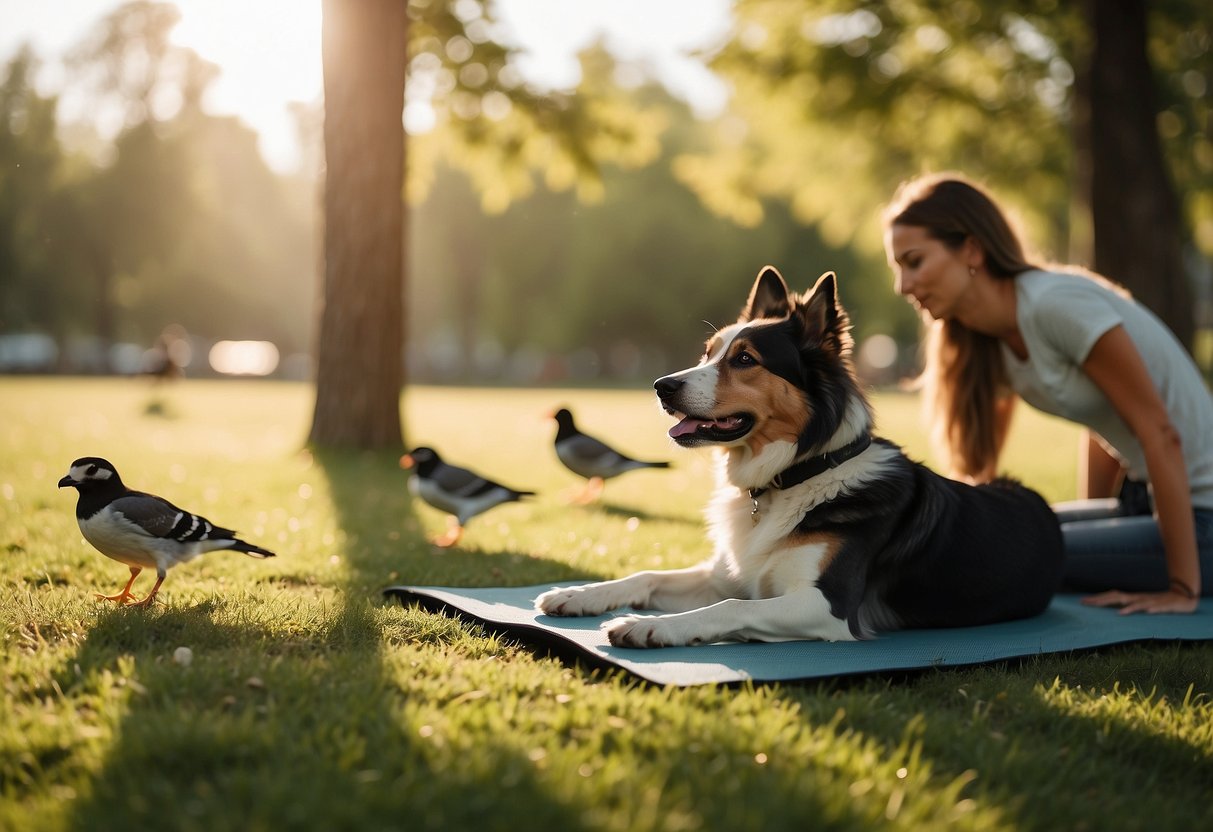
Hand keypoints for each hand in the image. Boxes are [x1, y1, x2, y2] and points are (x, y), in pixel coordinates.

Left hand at [1081, 588, 1199, 614]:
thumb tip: (1108, 610)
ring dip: (1130, 608)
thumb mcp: (1138, 605)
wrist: (1181, 598)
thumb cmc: (1156, 603)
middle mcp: (1139, 598)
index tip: (1082, 602)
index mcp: (1131, 598)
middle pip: (1119, 597)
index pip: (1111, 596)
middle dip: (1104, 601)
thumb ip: (1124, 606)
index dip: (1097, 599)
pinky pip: (1159, 607)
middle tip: (1090, 604)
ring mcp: (1152, 601)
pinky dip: (1153, 609)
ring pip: (1139, 603)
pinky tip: (1148, 611)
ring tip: (1119, 613)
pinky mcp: (1166, 605)